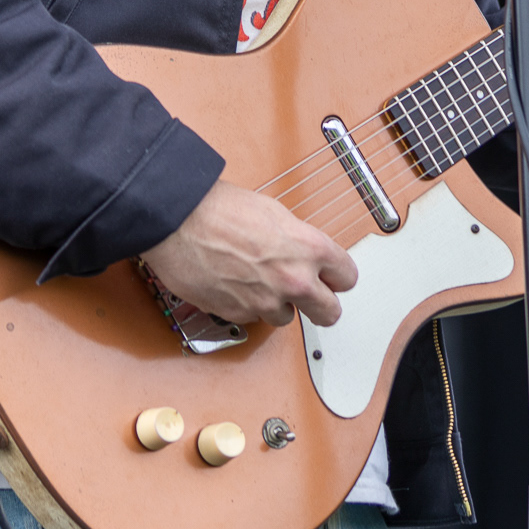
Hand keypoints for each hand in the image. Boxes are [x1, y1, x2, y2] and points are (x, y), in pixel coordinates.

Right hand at [140, 180, 357, 326]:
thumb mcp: (276, 214)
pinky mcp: (239, 315)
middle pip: (330, 313)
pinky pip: (254, 318)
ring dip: (279, 305)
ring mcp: (267, 302)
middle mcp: (294, 281)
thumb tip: (306, 256)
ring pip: (288, 319)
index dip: (338, 276)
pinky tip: (237, 284)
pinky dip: (249, 306)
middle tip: (311, 296)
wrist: (180, 222)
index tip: (332, 277)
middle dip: (322, 304)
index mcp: (310, 249)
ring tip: (260, 282)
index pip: (348, 277)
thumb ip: (299, 242)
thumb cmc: (222, 209)